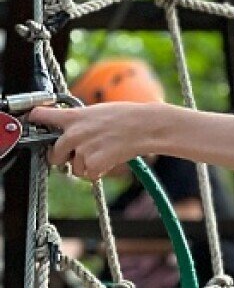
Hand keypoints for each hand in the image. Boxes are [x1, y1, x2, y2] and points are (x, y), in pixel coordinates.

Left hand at [30, 101, 165, 179]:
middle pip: (54, 154)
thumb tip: (68, 132)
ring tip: (104, 153)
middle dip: (64, 158)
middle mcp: (73, 133)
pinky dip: (99, 172)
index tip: (35, 127)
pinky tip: (110, 160)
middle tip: (78, 155)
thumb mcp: (95, 112)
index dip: (34, 122)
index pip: (40, 116)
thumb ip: (78, 122)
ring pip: (75, 168)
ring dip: (87, 166)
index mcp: (73, 117)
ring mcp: (82, 150)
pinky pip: (89, 175)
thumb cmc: (125, 117)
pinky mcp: (94, 164)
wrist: (145, 126)